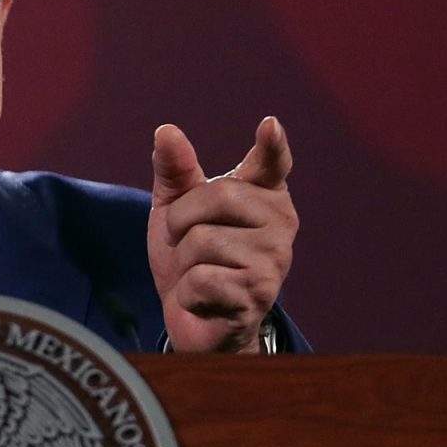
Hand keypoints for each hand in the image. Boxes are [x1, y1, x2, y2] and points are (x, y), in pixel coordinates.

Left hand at [148, 117, 297, 352]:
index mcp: (263, 195)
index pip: (271, 164)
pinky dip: (187, 292)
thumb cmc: (191, 257)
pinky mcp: (258, 295)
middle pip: (217, 195)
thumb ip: (175, 171)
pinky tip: (204, 298)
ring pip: (202, 240)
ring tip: (198, 273)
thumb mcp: (175, 210)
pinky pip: (201, 279)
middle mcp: (280, 223)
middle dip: (182, 220)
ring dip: (184, 261)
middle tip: (186, 242)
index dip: (272, 146)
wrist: (194, 320)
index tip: (269, 126)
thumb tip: (166, 131)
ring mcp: (274, 260)